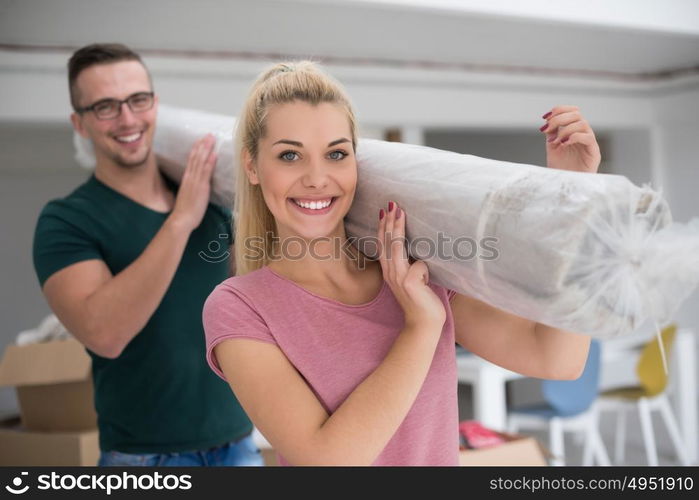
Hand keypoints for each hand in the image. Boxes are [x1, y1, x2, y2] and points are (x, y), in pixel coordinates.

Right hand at [169, 134, 216, 232]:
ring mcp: (195, 181)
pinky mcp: (201, 187)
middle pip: (196, 157)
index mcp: (187, 179)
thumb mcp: (188, 195)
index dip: (196, 149)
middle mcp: (190, 177)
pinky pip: (206, 172)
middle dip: (202, 144)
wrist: (181, 219)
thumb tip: (196, 186)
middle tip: (208, 134)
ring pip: (201, 161)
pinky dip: (210, 162)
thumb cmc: (185, 211)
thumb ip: (192, 188)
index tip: (200, 140)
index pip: (191, 160)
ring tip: (211, 138)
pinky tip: (213, 154)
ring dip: (207, 148)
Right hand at [377, 201, 445, 330]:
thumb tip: (414, 250)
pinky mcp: (409, 282)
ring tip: (399, 212)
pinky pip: (419, 265)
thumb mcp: (411, 280)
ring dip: (397, 227)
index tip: (384, 212)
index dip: (382, 228)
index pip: (383, 245)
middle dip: (388, 222)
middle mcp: (391, 273)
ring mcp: (399, 277)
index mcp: (389, 272)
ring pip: (396, 247)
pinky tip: (426, 281)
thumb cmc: (422, 300)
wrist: (424, 324)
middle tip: (391, 204)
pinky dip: (424, 268)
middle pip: (387, 242)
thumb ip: (408, 265)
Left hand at [540, 106, 600, 172]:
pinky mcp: (594, 152)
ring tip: (556, 141)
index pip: (572, 112)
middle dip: (559, 118)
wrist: (565, 186)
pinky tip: (564, 144)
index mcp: (573, 131)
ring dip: (565, 129)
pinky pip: (588, 137)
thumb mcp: (552, 147)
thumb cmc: (560, 168)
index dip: (559, 110)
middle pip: (577, 114)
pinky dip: (574, 137)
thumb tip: (548, 120)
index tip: (546, 117)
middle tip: (548, 129)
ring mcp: (589, 143)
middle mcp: (583, 134)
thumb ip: (551, 133)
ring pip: (582, 123)